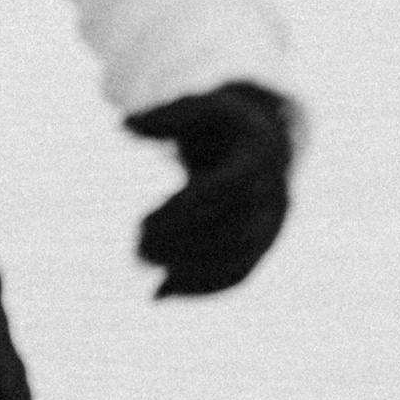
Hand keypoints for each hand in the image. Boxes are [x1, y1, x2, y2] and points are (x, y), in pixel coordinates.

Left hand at [127, 81, 294, 297]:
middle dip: (185, 242)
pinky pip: (239, 274)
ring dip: (191, 269)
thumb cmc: (222, 124)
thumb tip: (125, 124)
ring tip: (144, 267)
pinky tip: (159, 292)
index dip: (189, 208)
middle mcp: (275, 190)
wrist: (265, 144)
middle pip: (237, 228)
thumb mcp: (199, 107)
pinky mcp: (263, 245)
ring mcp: (273, 222)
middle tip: (137, 246)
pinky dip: (201, 287)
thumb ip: (165, 114)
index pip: (232, 186)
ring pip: (241, 256)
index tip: (144, 221)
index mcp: (261, 152)